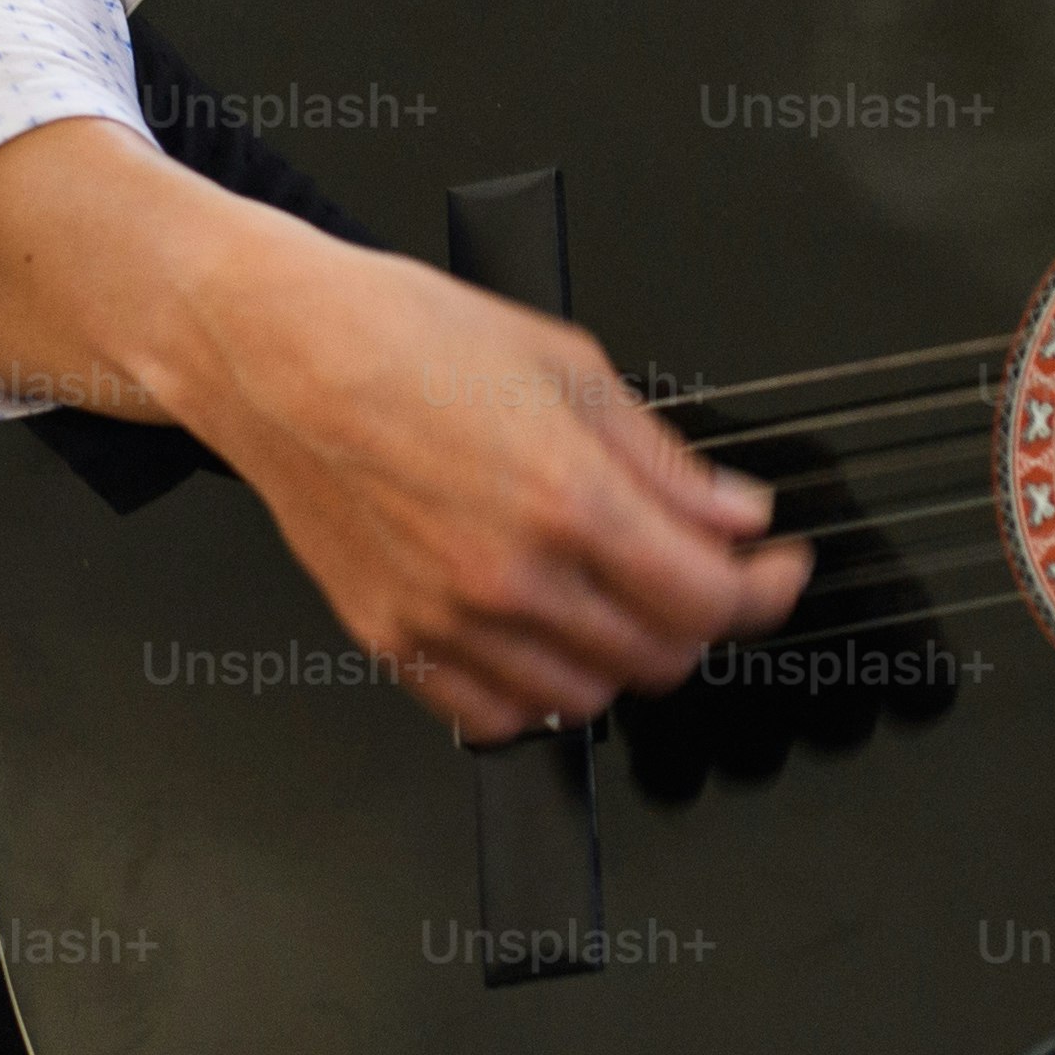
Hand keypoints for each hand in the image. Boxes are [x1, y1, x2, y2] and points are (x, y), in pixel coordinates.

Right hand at [190, 223, 814, 744]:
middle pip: (661, 658)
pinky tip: (544, 634)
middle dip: (700, 618)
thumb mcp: (565, 363)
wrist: (277, 354)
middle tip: (700, 571)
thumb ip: (662, 459)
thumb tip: (734, 515)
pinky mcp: (395, 643)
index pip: (711, 597)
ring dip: (623, 655)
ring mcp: (449, 622)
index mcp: (566, 497)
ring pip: (588, 698)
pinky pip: (497, 717)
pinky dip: (538, 691)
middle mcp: (511, 577)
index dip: (767, 589)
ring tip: (615, 593)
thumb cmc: (401, 336)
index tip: (777, 569)